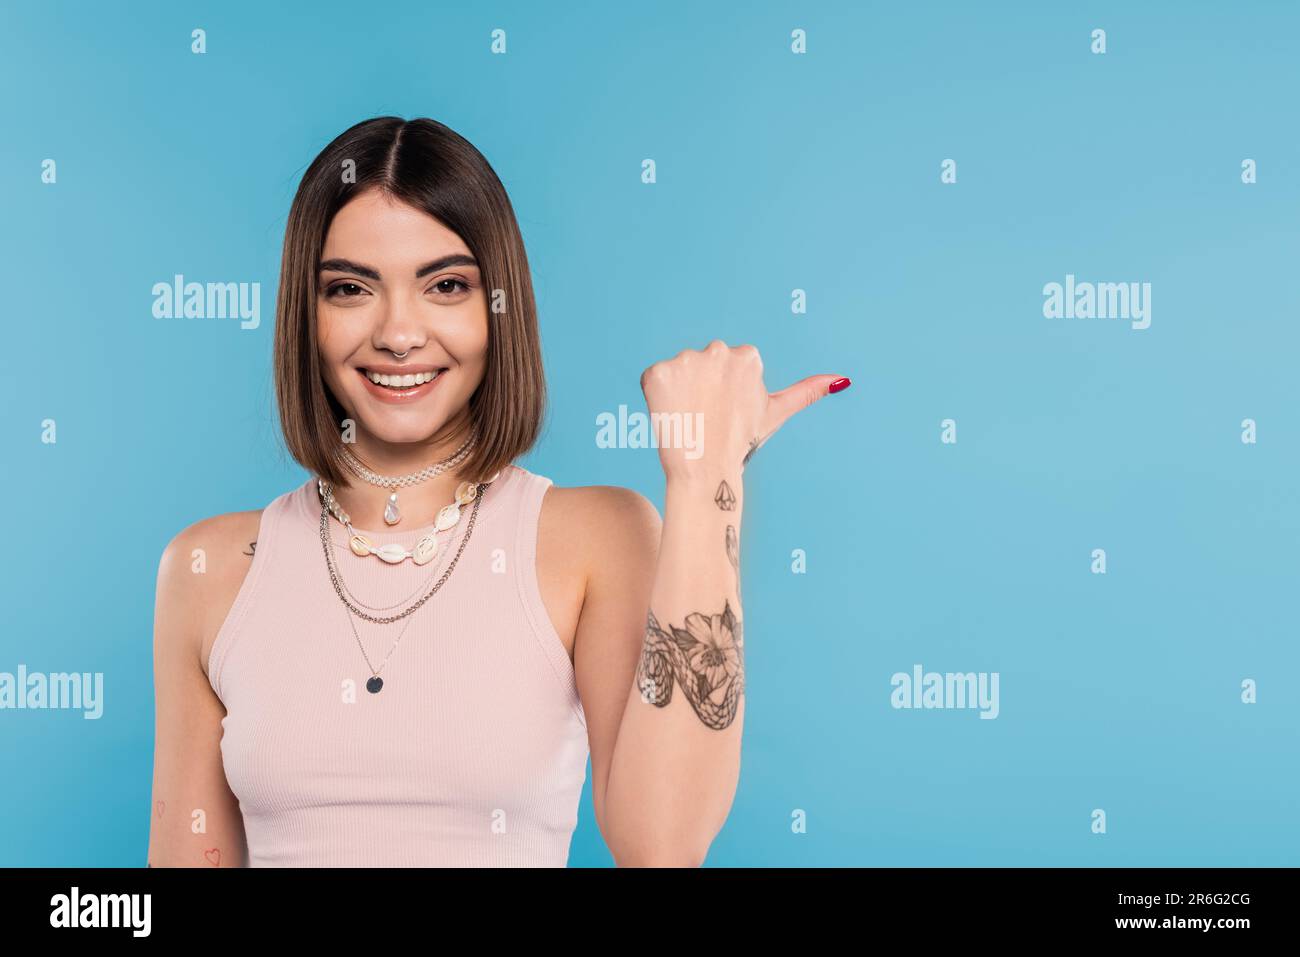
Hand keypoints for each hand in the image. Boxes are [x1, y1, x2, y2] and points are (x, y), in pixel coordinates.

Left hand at [639, 339, 849, 481]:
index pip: (727, 367)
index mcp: (746, 356)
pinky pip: (653, 381)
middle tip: (708, 419)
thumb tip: (842, 379)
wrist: (706, 470)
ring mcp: (684, 361)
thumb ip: (806, 391)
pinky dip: (657, 398)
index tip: (726, 413)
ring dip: (680, 394)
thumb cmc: (742, 442)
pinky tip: (670, 416)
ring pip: (678, 374)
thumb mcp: (775, 413)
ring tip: (690, 420)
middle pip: (703, 366)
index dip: (724, 393)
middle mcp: (717, 351)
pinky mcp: (656, 374)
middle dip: (702, 389)